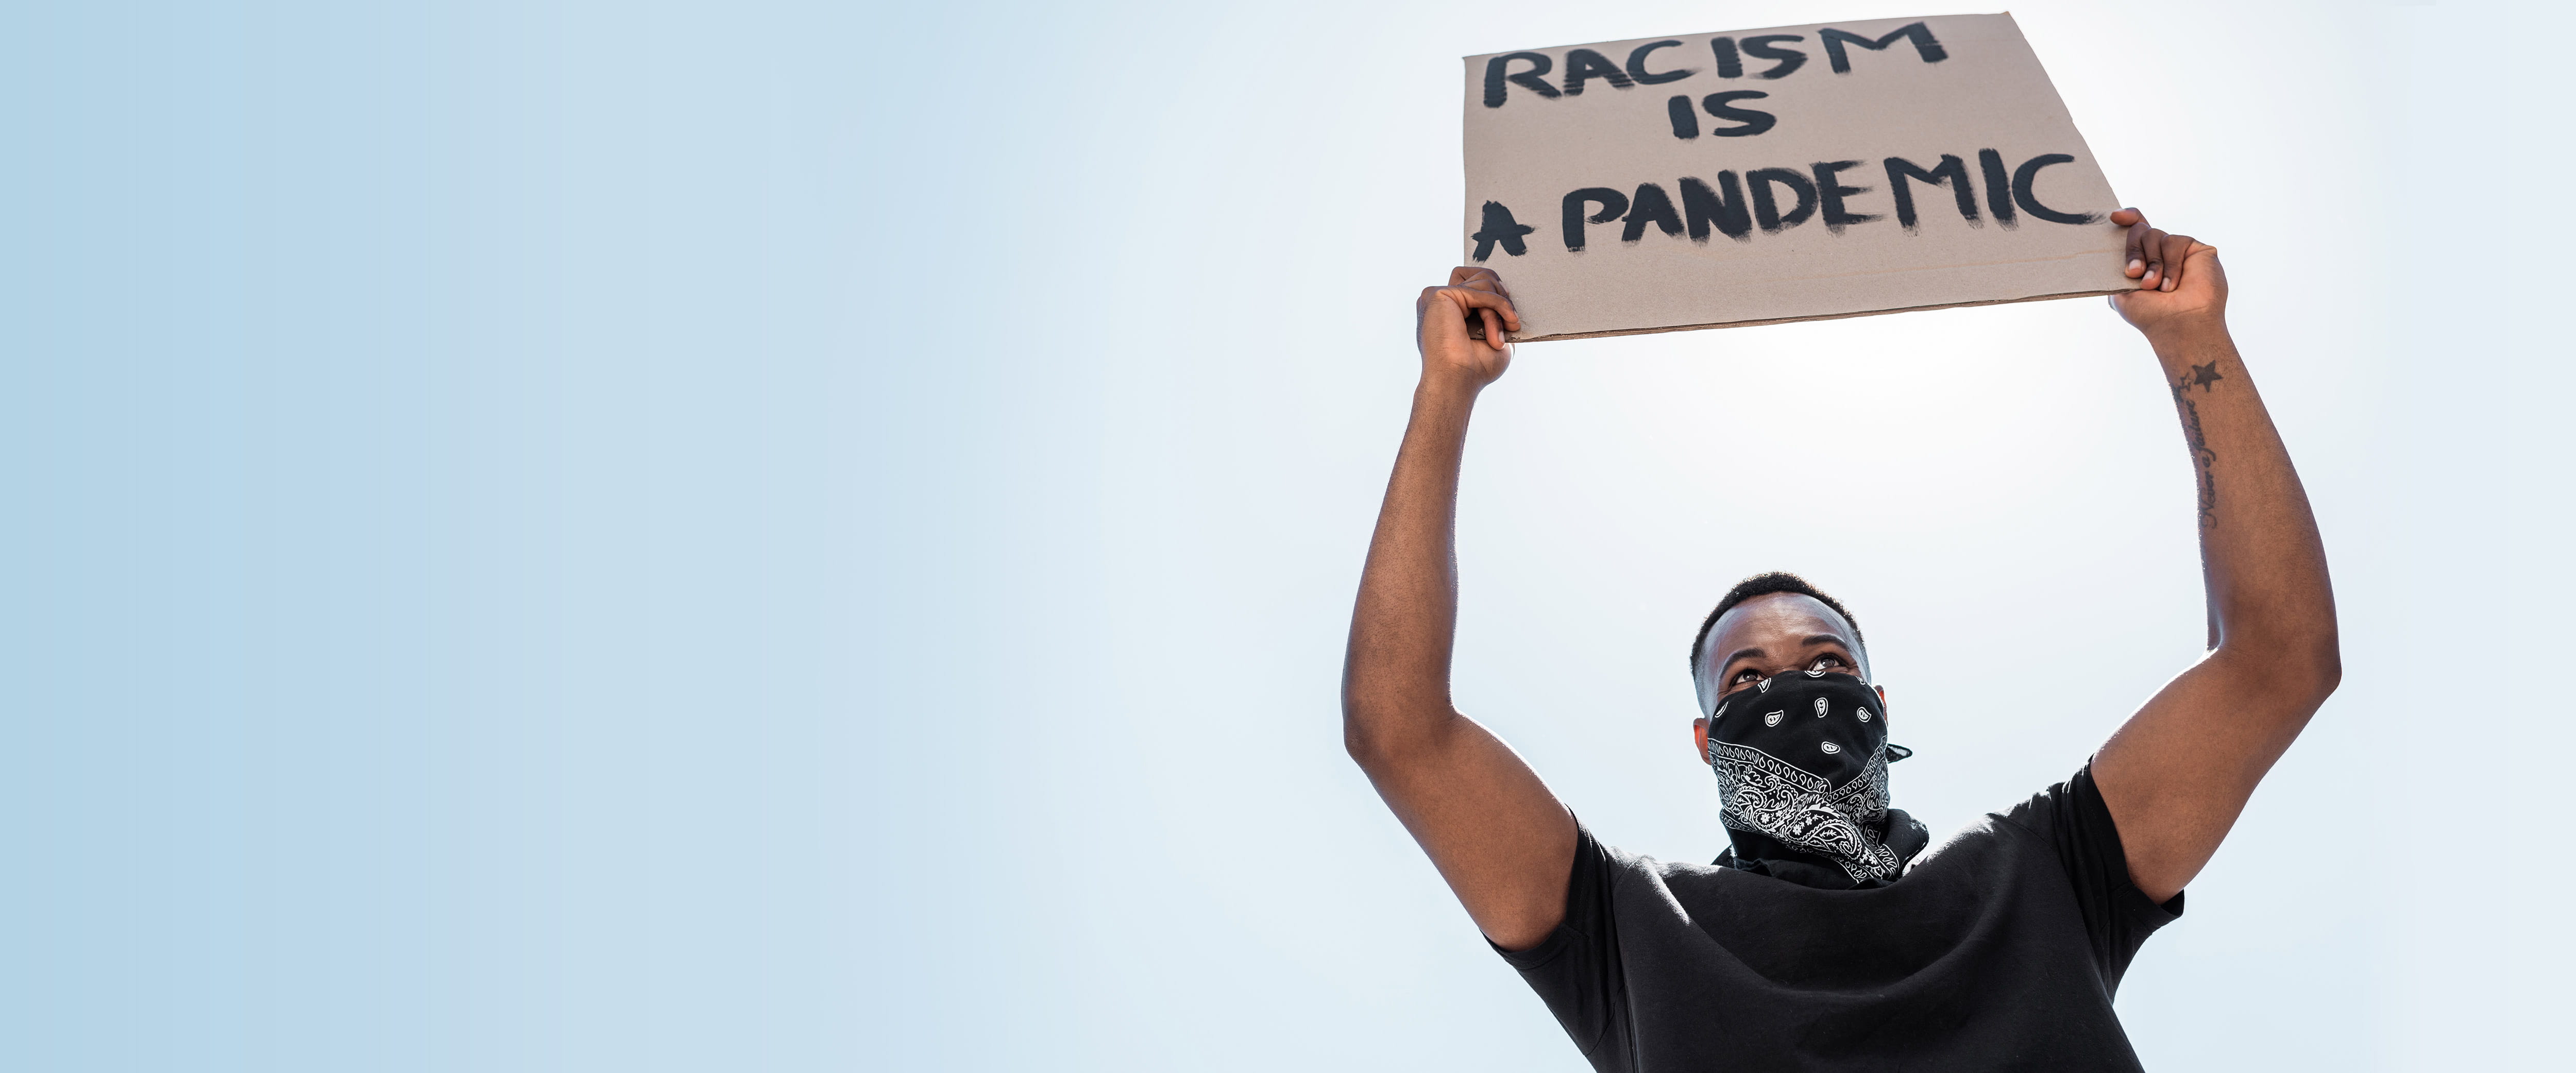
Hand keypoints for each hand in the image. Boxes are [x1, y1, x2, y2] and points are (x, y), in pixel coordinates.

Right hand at [1415, 267, 1520, 387]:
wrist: (1457, 381)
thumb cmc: (1475, 368)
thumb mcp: (1494, 334)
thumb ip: (1496, 312)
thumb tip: (1506, 291)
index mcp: (1450, 310)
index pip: (1476, 283)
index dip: (1497, 293)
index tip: (1510, 317)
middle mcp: (1441, 301)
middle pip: (1481, 275)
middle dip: (1502, 297)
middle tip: (1510, 323)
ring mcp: (1437, 296)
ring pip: (1483, 281)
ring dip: (1499, 309)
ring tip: (1498, 335)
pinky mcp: (1438, 294)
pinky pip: (1479, 289)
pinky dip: (1497, 307)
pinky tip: (1504, 325)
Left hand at [2106, 209, 2226, 340]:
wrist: (2178, 324)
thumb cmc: (2149, 314)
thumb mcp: (2120, 291)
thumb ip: (2114, 268)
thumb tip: (2105, 249)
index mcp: (2141, 261)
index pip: (2134, 230)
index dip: (2126, 218)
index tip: (2114, 217)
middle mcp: (2159, 253)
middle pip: (2140, 229)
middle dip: (2133, 250)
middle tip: (2133, 273)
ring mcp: (2178, 251)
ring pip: (2155, 234)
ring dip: (2152, 263)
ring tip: (2155, 286)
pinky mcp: (2197, 250)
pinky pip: (2175, 241)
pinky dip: (2170, 264)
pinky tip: (2171, 284)